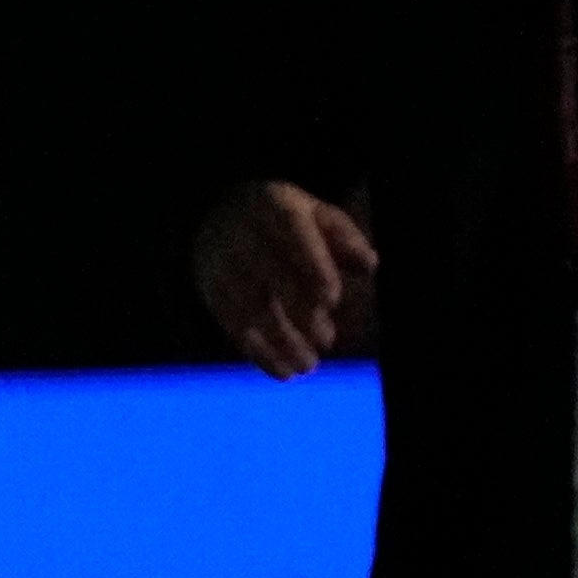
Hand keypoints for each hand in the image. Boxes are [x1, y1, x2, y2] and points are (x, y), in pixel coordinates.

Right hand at [193, 180, 378, 376]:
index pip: (291, 232)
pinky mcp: (209, 291)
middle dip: (297, 310)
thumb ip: (344, 237)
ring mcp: (218, 263)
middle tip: (326, 339)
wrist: (217, 217)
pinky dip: (258, 353)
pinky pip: (231, 326)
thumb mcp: (315, 214)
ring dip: (280, 341)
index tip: (332, 299)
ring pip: (247, 306)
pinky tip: (283, 372)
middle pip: (266, 273)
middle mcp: (239, 232)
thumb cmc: (283, 221)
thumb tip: (369, 264)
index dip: (312, 264)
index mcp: (271, 205)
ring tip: (308, 365)